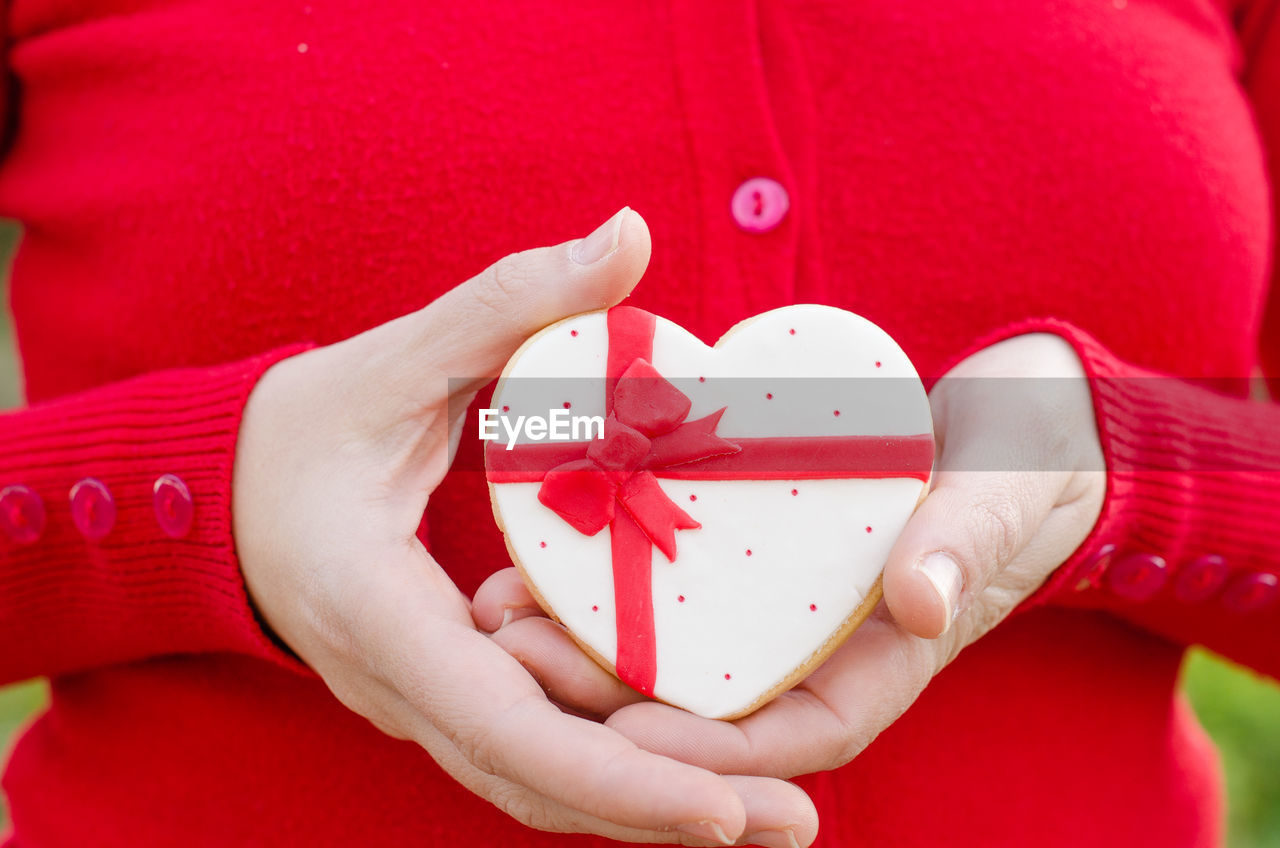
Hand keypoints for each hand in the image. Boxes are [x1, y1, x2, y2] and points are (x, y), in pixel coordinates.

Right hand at [232, 207, 818, 845]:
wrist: (220, 496)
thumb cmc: (296, 431)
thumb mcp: (393, 360)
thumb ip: (510, 301)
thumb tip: (629, 233)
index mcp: (379, 616)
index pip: (507, 729)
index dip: (620, 777)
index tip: (729, 810)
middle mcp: (398, 687)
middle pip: (541, 784)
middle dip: (665, 813)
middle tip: (797, 819)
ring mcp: (417, 702)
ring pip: (538, 783)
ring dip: (647, 803)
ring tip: (771, 811)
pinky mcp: (441, 692)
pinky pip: (530, 749)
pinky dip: (609, 765)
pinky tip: (694, 759)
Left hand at [473, 332, 1105, 781]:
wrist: (1019, 426)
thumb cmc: (1024, 466)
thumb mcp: (1003, 494)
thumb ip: (965, 542)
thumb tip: (919, 605)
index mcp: (880, 665)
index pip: (788, 741)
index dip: (704, 753)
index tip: (621, 733)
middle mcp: (819, 652)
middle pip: (706, 707)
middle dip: (610, 700)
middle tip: (518, 653)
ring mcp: (785, 609)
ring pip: (676, 652)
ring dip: (591, 642)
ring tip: (505, 604)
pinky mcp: (757, 557)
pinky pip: (681, 587)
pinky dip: (617, 582)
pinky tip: (547, 549)